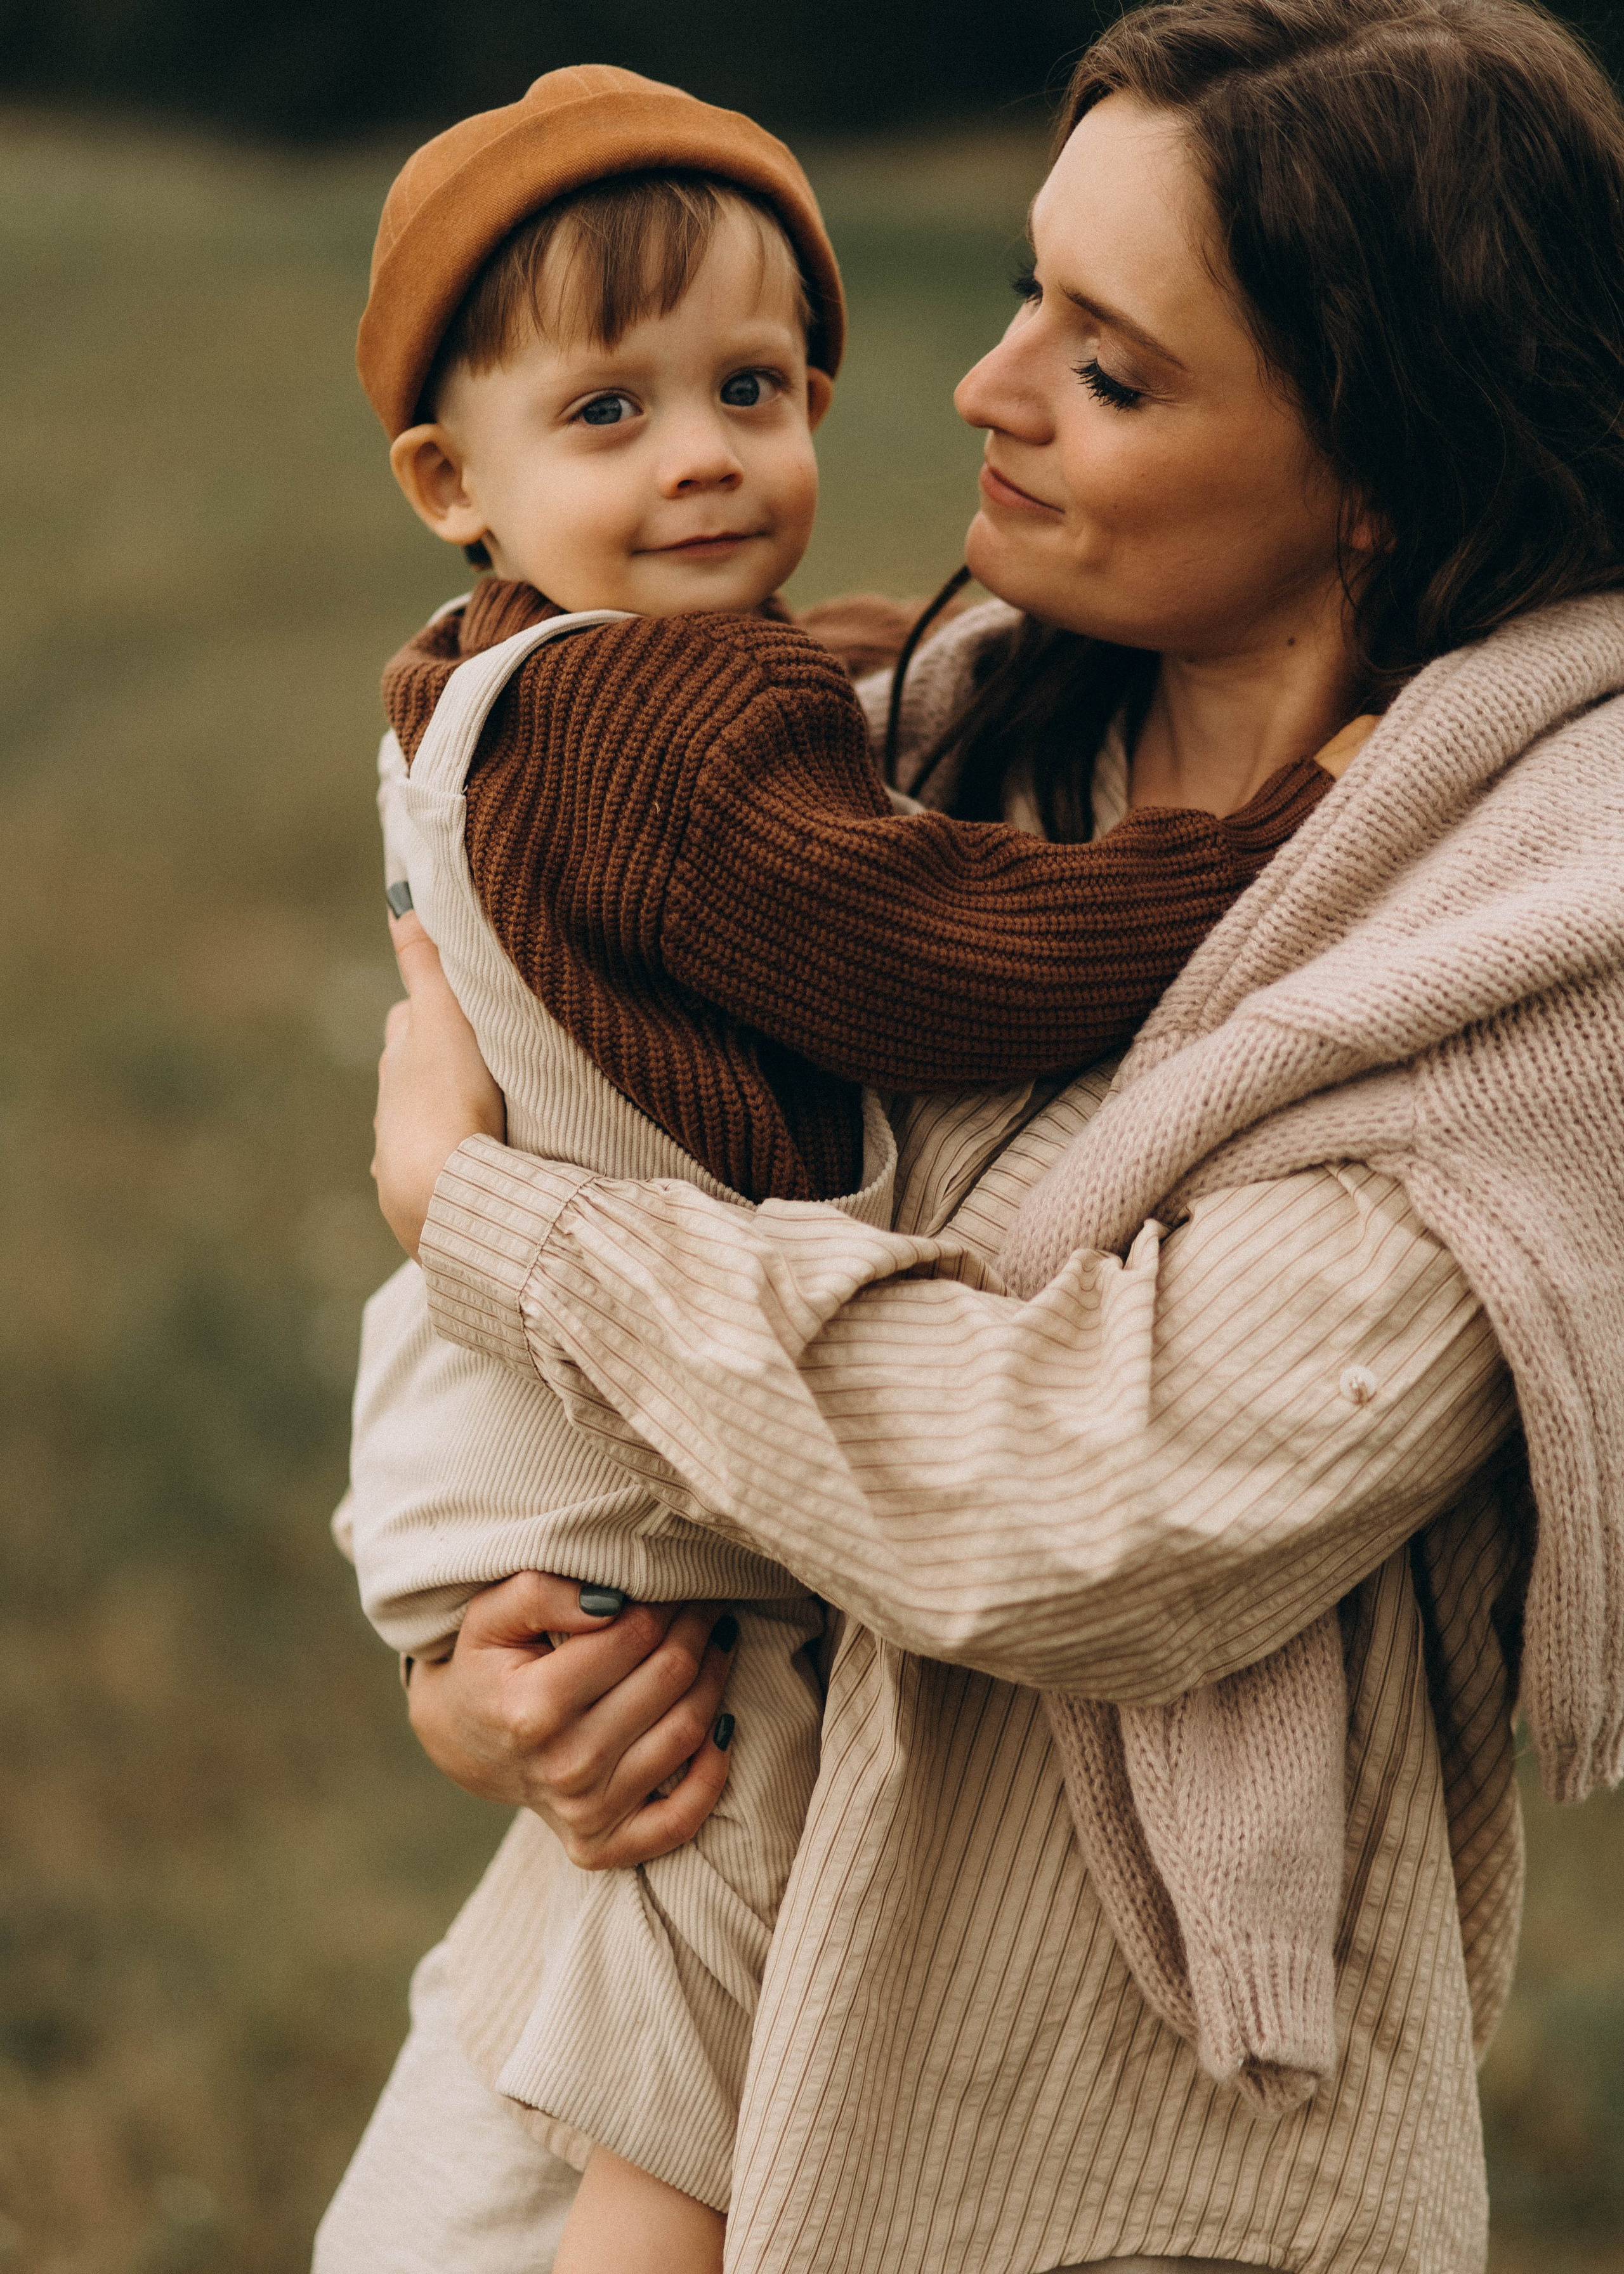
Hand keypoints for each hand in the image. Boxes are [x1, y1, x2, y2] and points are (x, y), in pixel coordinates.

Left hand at [372, 908, 504, 1258]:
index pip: (409, 1020)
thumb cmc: (447, 1099)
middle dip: (438, 1067)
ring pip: (421, 1128)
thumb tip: (398, 898)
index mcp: (397, 1059)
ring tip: (483, 1122)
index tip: (460, 1005)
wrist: (440, 1193)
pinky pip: (433, 1178)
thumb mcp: (441, 1016)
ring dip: (445, 1122)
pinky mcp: (413, 1203)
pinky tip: (468, 1176)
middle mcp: (389, 1108)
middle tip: (480, 1063)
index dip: (433, 1009)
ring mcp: (398, 1157)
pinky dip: (448, 1169)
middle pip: (412, 1074)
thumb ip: (425, 960)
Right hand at [406, 1574, 737, 1867]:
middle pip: (669, 1679)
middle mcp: (565, 1766)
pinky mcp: (600, 1845)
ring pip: (687, 1731)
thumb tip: (612, 1600)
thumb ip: (542, 1593)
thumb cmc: (487, 1665)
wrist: (464, 1742)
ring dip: (716, 1678)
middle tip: (708, 1598)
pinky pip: (680, 1819)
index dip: (666, 1598)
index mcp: (534, 1707)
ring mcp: (584, 1812)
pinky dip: (713, 1773)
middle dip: (697, 1628)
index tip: (677, 1577)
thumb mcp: (491, 1615)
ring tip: (718, 1640)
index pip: (634, 1635)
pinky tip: (724, 1724)